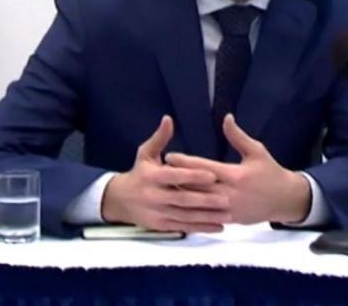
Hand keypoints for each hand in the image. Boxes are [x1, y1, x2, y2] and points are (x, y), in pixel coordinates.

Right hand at [100, 115, 230, 232]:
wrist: (119, 200)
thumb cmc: (139, 172)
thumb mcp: (145, 153)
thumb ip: (159, 138)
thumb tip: (168, 119)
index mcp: (151, 176)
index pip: (175, 176)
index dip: (193, 176)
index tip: (213, 175)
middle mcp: (154, 196)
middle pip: (183, 199)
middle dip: (205, 200)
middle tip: (227, 198)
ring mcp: (157, 213)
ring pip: (186, 216)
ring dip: (207, 217)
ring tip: (227, 215)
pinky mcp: (161, 226)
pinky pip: (184, 228)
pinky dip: (201, 228)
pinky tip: (217, 227)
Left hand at [165, 114, 310, 224]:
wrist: (285, 200)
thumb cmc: (270, 172)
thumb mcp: (257, 151)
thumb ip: (238, 136)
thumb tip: (226, 118)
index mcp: (235, 175)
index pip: (204, 168)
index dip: (186, 162)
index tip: (168, 156)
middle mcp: (230, 194)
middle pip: (197, 187)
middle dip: (177, 180)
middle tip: (158, 173)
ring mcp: (229, 209)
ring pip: (199, 204)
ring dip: (182, 196)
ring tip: (163, 188)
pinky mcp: (230, 219)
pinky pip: (207, 216)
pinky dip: (192, 210)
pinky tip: (179, 204)